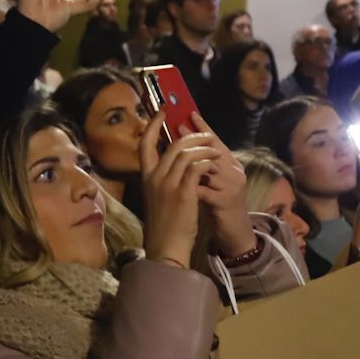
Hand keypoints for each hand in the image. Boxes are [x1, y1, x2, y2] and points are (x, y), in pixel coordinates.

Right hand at [138, 114, 222, 268]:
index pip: (144, 143)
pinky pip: (196, 167)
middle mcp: (155, 177)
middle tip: (205, 134)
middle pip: (173, 144)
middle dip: (192, 135)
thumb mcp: (157, 196)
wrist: (166, 245)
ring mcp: (168, 184)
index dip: (152, 125)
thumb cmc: (164, 222)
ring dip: (204, 148)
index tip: (163, 113)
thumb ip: (162, 178)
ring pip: (186, 153)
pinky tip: (213, 165)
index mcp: (146, 177)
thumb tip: (175, 161)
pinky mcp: (183, 193)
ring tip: (215, 151)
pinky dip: (206, 162)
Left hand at [185, 112, 253, 257]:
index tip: (189, 113)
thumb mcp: (214, 181)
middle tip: (177, 126)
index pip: (217, 141)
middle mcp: (235, 171)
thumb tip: (184, 146)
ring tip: (173, 152)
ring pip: (208, 168)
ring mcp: (232, 186)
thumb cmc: (220, 205)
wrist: (234, 232)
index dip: (204, 127)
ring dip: (189, 161)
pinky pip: (204, 190)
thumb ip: (204, 165)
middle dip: (193, 139)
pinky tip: (177, 183)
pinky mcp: (225, 202)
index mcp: (232, 165)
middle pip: (213, 150)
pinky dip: (190, 186)